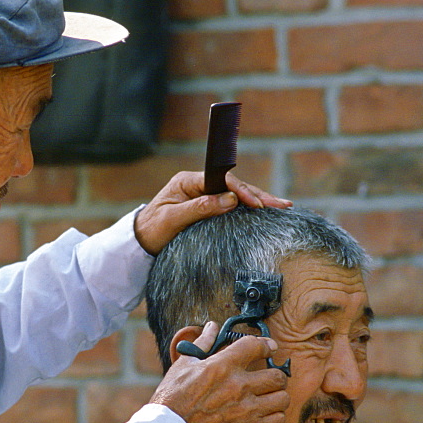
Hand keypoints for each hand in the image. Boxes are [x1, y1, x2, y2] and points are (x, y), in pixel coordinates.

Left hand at [134, 171, 291, 255]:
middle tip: (281, 205)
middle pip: (234, 186)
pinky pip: (231, 206)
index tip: (257, 204)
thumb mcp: (172, 220)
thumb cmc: (152, 230)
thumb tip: (230, 200)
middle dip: (258, 195)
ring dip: (258, 201)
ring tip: (282, 207)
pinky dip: (248, 209)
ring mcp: (204, 195)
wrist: (140, 242)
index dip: (242, 191)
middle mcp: (198, 185)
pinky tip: (265, 212)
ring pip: (236, 195)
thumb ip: (199, 208)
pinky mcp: (207, 208)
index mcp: (188, 181)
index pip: (222, 180)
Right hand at [149, 322, 289, 422]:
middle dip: (275, 374)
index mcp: (222, 365)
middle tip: (267, 379)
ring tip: (267, 398)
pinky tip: (264, 415)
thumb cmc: (173, 397)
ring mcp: (247, 408)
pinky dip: (275, 417)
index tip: (268, 348)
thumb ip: (202, 344)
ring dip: (277, 397)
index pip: (256, 346)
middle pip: (277, 375)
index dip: (266, 345)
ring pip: (282, 398)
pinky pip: (278, 421)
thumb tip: (212, 327)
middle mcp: (238, 385)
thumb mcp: (184, 364)